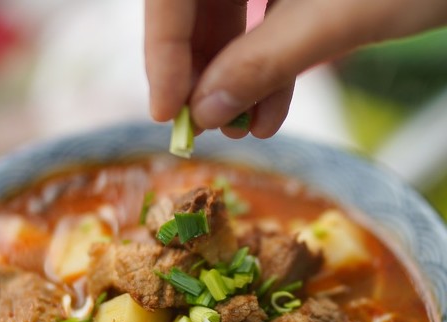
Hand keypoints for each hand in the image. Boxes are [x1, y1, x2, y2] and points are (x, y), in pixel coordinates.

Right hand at [145, 0, 446, 138]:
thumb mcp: (338, 17)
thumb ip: (264, 62)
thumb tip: (203, 111)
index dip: (163, 51)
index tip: (166, 112)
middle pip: (195, 5)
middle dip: (199, 73)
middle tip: (202, 127)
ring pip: (228, 19)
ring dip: (233, 81)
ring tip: (241, 130)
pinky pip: (265, 24)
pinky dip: (266, 71)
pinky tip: (267, 115)